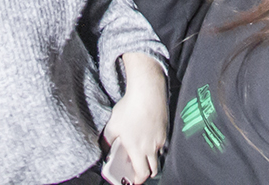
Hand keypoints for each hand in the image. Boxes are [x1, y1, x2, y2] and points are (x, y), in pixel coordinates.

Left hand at [102, 56, 168, 183]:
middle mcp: (152, 147)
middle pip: (155, 169)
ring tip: (143, 152)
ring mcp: (161, 138)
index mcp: (138, 150)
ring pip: (159, 155)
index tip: (133, 180)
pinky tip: (148, 135)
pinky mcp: (166, 129)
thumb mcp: (113, 125)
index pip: (142, 174)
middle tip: (139, 170)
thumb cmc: (130, 108)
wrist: (148, 92)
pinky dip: (156, 145)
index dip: (138, 180)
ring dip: (152, 158)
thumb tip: (103, 149)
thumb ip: (106, 140)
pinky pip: (163, 142)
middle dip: (147, 173)